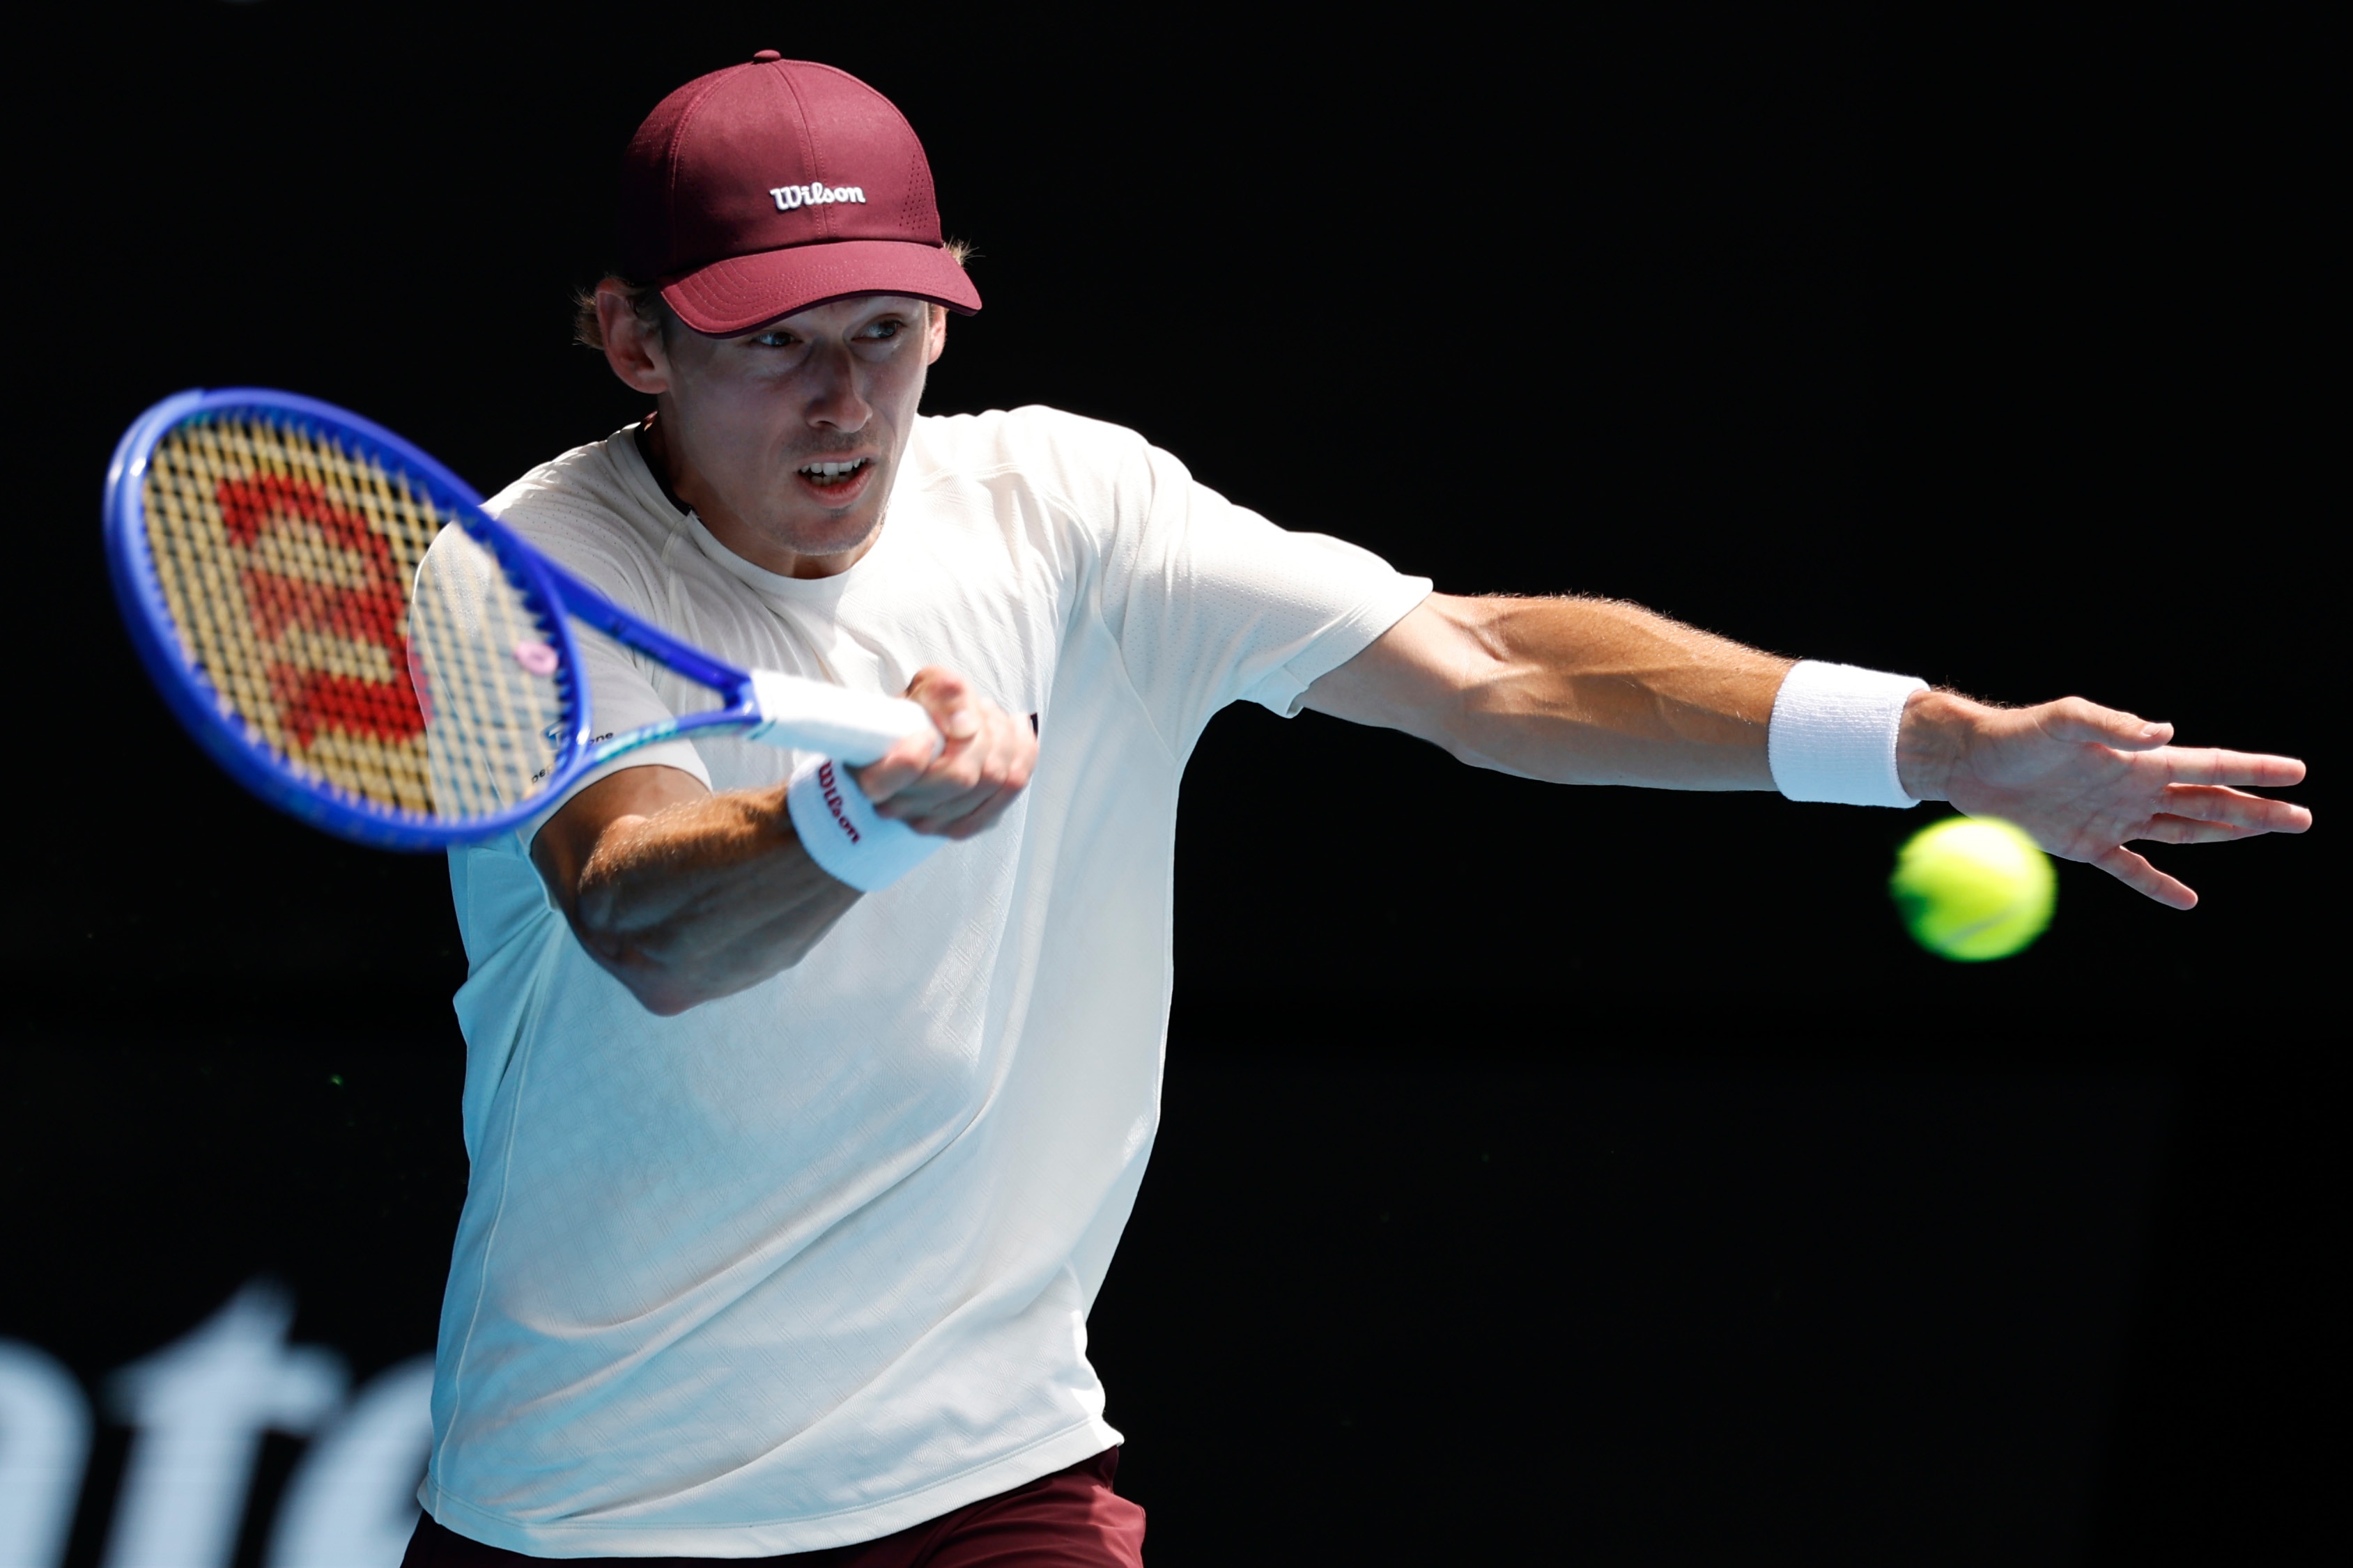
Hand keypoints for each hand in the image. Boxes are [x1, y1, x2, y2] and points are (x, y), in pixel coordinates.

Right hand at [852, 667, 1036, 838]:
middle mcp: (903, 809)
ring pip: (994, 780)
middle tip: (976, 707)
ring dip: (1003, 737)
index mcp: (876, 778)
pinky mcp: (972, 822)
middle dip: (982, 731)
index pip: (904, 773)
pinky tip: (1014, 729)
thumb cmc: (919, 713)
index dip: (916, 754)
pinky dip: (1022, 751)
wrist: (929, 734)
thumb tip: (966, 726)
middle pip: (962, 776)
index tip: (926, 732)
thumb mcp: (924, 687)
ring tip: (990, 716)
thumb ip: (940, 693)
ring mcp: (937, 823)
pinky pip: (1013, 785)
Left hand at [1896, 690, 2309, 907]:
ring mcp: (2114, 818)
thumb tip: (2164, 732)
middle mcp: (2135, 788)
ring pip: (2184, 830)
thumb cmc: (2016, 735)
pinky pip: (2132, 869)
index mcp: (2138, 759)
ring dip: (2226, 835)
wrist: (1970, 764)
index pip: (2209, 765)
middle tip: (2303, 818)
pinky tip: (2188, 900)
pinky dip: (2159, 886)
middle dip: (2257, 810)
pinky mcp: (2086, 845)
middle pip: (2210, 802)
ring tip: (2268, 833)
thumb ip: (2110, 723)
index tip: (2296, 772)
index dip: (2253, 769)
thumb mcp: (2063, 720)